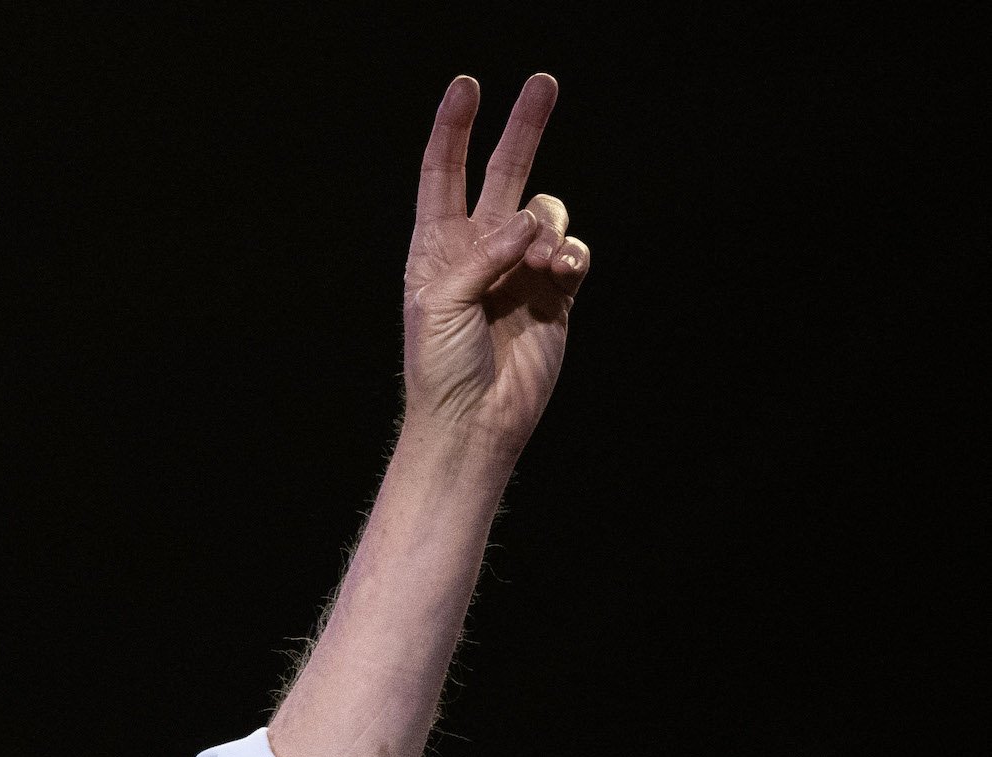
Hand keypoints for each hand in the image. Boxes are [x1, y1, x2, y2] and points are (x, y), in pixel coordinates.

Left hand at [402, 75, 590, 456]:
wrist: (473, 421)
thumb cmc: (440, 368)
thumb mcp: (441, 303)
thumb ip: (482, 254)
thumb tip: (529, 221)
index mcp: (436, 247)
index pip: (443, 174)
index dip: (453, 130)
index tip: (466, 86)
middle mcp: (479, 250)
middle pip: (504, 174)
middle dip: (523, 128)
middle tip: (543, 82)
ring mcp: (520, 269)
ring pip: (546, 213)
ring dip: (547, 228)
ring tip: (539, 264)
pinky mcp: (556, 292)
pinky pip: (573, 251)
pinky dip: (571, 254)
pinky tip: (560, 272)